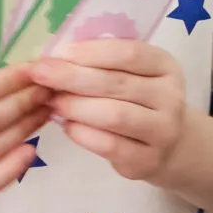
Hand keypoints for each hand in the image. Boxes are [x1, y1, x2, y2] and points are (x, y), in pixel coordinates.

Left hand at [30, 41, 186, 183]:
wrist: (171, 144)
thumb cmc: (141, 100)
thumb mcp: (135, 74)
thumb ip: (106, 63)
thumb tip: (57, 57)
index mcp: (166, 66)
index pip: (129, 53)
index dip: (92, 52)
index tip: (60, 52)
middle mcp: (170, 96)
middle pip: (116, 83)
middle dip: (72, 77)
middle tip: (41, 75)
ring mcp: (163, 130)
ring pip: (114, 115)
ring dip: (76, 107)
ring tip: (52, 102)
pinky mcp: (147, 160)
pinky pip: (109, 145)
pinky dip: (82, 134)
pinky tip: (66, 125)